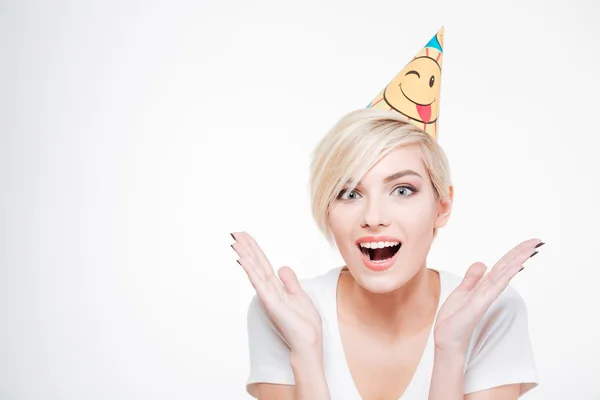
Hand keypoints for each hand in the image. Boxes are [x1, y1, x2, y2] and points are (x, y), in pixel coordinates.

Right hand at [231, 231, 323, 352]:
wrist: (309, 341)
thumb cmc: (304, 323)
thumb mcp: (299, 296)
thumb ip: (290, 281)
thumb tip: (281, 267)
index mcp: (277, 287)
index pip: (263, 264)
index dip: (255, 250)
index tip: (245, 237)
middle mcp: (270, 290)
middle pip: (257, 265)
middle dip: (247, 249)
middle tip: (236, 234)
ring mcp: (268, 296)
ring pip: (255, 272)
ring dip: (246, 257)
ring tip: (236, 243)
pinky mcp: (271, 303)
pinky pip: (259, 284)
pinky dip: (251, 271)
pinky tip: (244, 261)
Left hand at [433, 238, 543, 353]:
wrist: (447, 339)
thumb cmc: (455, 319)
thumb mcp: (462, 292)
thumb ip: (472, 278)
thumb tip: (483, 263)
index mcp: (483, 286)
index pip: (501, 266)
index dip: (514, 254)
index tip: (529, 243)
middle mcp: (487, 290)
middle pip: (506, 268)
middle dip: (520, 254)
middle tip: (537, 242)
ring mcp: (485, 297)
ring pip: (504, 274)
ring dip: (517, 261)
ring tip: (531, 249)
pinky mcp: (480, 304)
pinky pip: (495, 286)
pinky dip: (506, 275)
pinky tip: (515, 266)